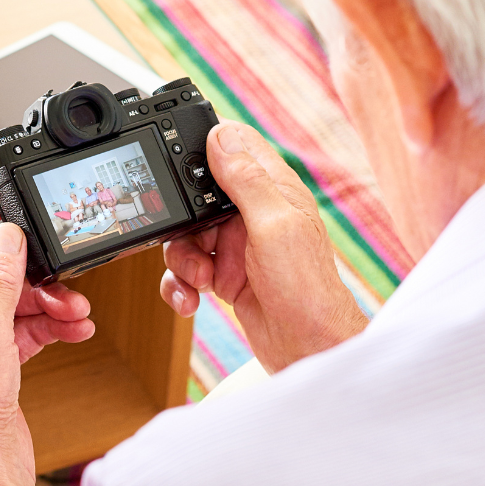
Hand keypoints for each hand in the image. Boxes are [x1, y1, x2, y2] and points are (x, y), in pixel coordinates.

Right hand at [163, 122, 367, 371]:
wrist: (308, 349)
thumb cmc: (307, 289)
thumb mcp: (274, 226)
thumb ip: (247, 181)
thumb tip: (220, 137)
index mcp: (272, 189)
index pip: (234, 147)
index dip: (204, 147)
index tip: (176, 159)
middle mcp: (253, 213)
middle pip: (196, 195)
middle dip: (182, 219)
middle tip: (192, 240)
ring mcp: (237, 245)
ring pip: (186, 235)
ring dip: (182, 259)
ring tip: (201, 278)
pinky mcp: (225, 275)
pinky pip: (187, 269)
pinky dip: (180, 283)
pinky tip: (192, 298)